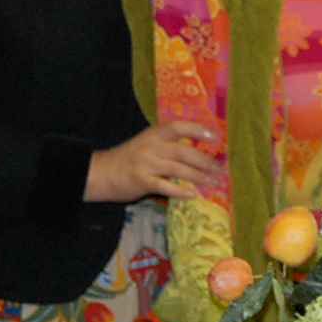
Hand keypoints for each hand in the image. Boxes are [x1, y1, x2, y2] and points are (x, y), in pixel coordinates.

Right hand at [84, 120, 221, 202]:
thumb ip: (168, 144)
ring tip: (214, 182)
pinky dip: (180, 191)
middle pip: (183, 151)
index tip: (216, 136)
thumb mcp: (148, 143)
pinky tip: (193, 194)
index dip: (198, 130)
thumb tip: (199, 151)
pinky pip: (165, 186)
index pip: (179, 127)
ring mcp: (146, 163)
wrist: (101, 172)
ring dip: (199, 176)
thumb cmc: (130, 158)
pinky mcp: (141, 181)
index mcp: (154, 133)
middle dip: (205, 160)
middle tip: (220, 169)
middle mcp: (151, 146)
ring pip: (178, 168)